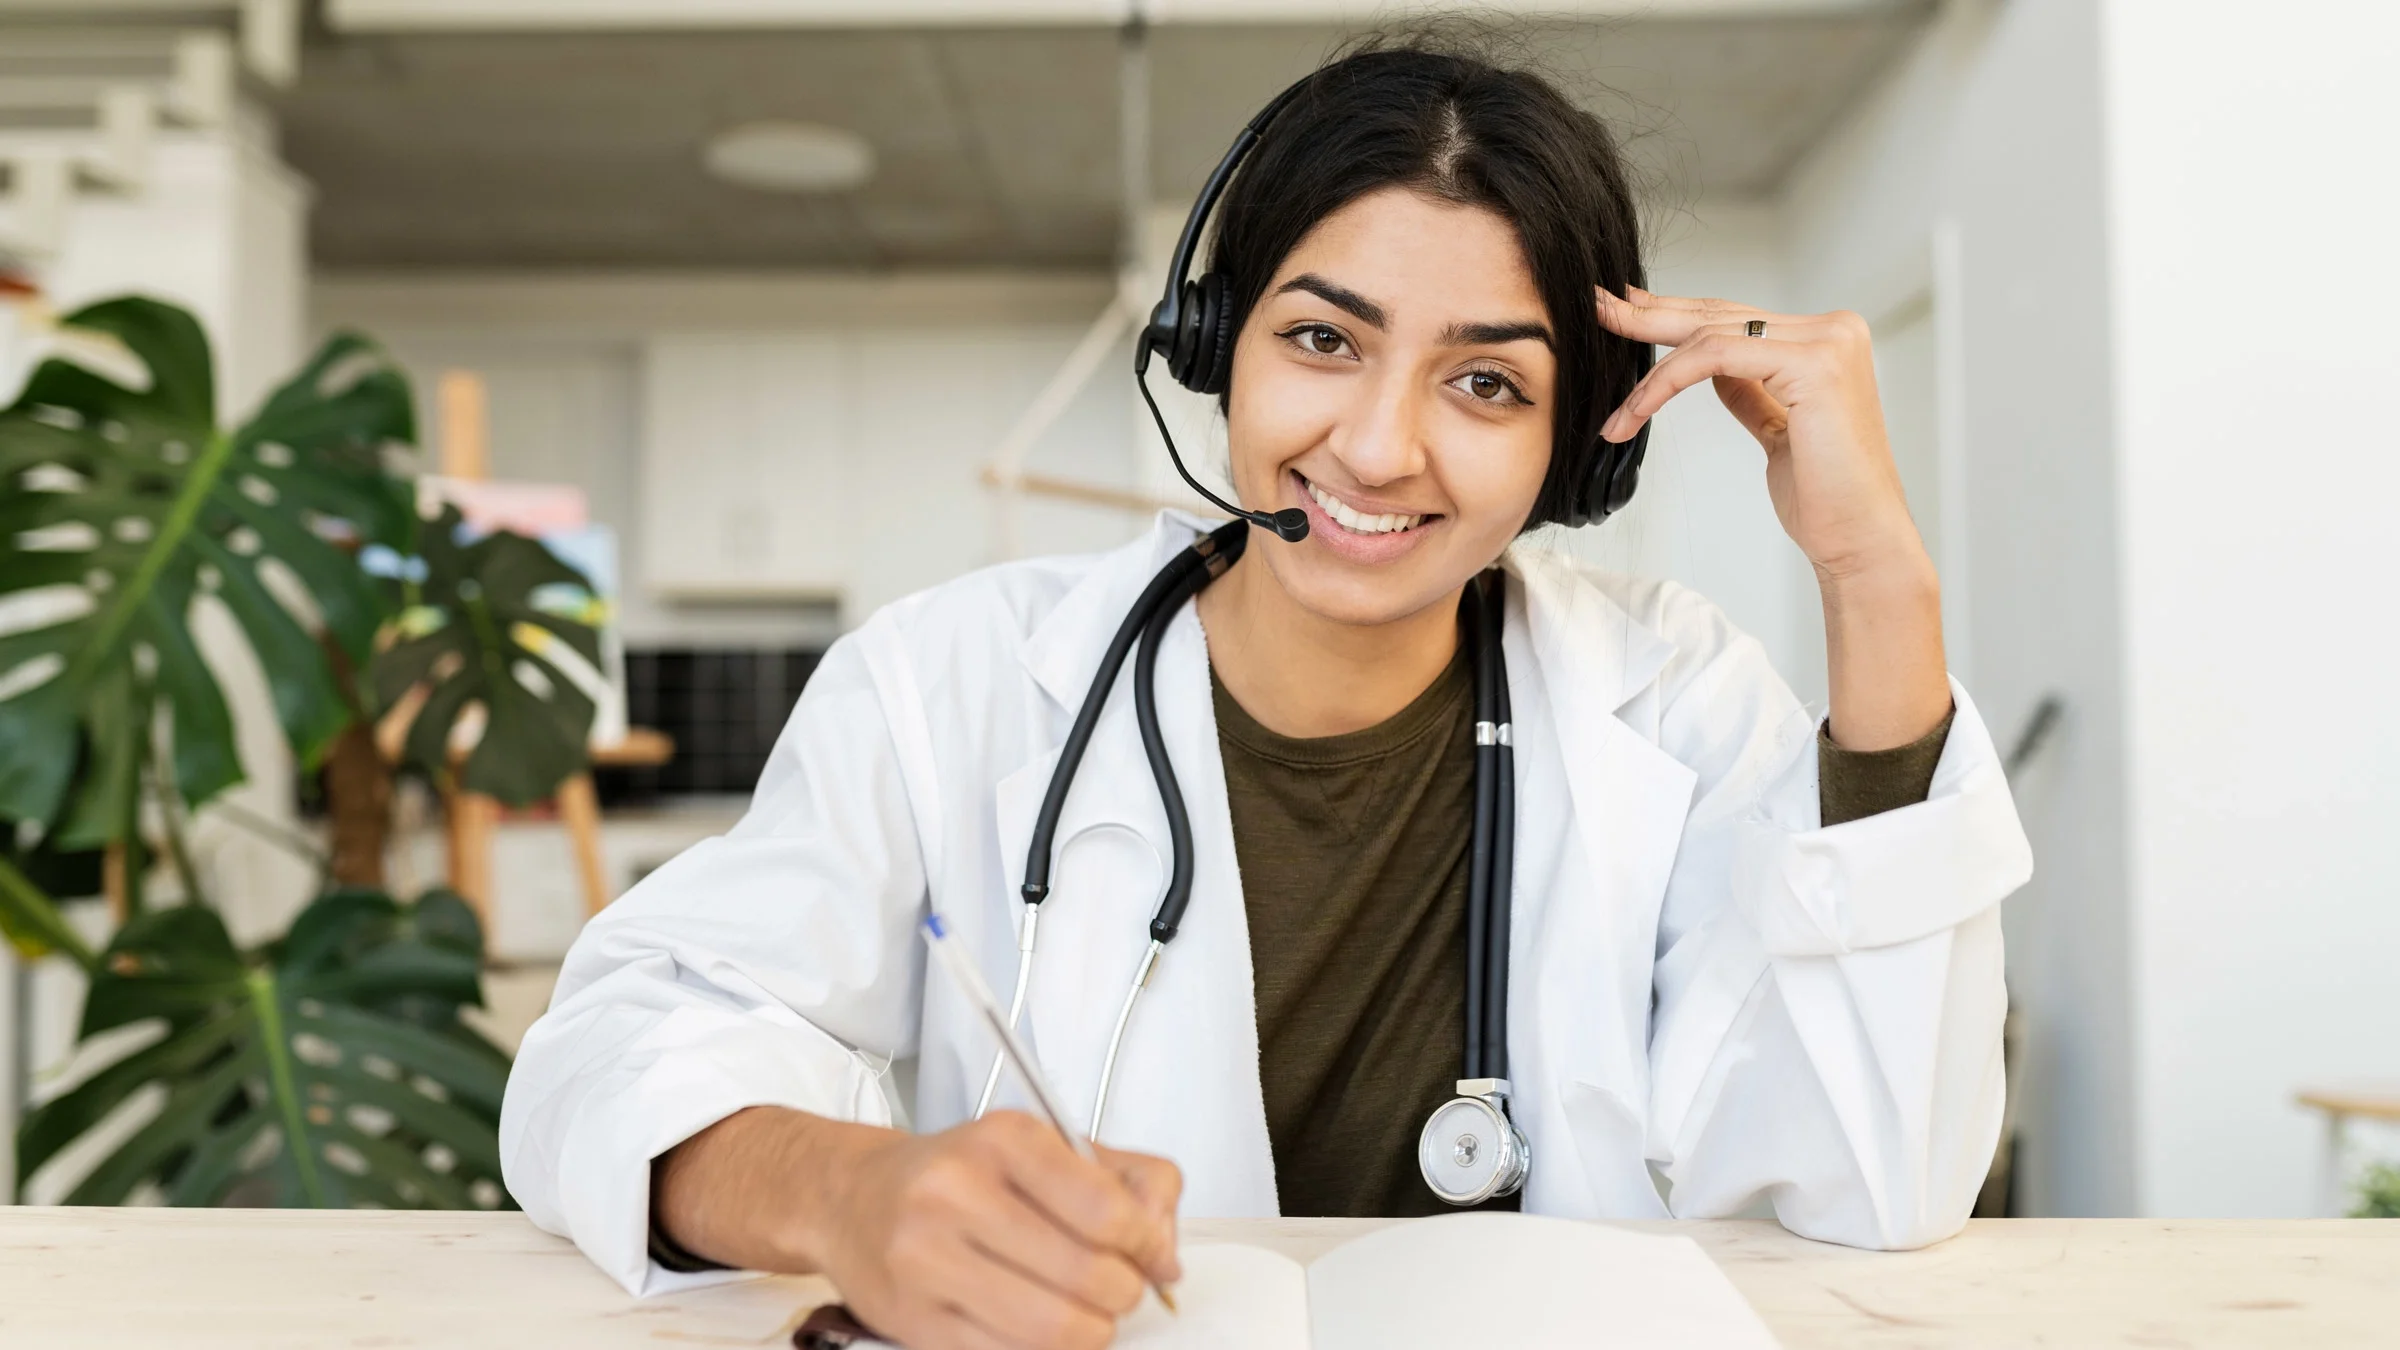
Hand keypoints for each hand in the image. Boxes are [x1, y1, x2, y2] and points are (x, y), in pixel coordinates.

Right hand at [659, 1108, 1183, 1349]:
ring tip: (1085, 1313)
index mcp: (1003, 1140)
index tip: (1153, 1258)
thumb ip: (1129, 1181)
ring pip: (1053, 1329)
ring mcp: (926, 1259)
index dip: (1148, 1247)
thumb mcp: (1048, 1146)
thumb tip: (1167, 1256)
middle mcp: (957, 1192)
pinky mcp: (911, 1320)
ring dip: (1090, 1331)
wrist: (853, 1196)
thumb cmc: (962, 1172)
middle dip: (1123, 1294)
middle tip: (1118, 1290)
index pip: (1107, 1210)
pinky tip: (1037, 1327)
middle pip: (1088, 1276)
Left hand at [1594, 286, 1949, 749]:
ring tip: (1612, 401)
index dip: (1676, 314)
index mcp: (1826, 339)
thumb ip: (1750, 388)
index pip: (1736, 318)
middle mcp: (1833, 328)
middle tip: (1596, 308)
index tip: (1626, 310)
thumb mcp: (1777, 428)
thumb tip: (1708, 363)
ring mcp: (1827, 342)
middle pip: (1721, 315)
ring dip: (1649, 372)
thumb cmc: (1824, 497)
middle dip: (1650, 315)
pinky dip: (1665, 383)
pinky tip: (1635, 412)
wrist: (1859, 541)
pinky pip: (1715, 358)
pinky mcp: (1812, 364)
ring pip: (1711, 335)